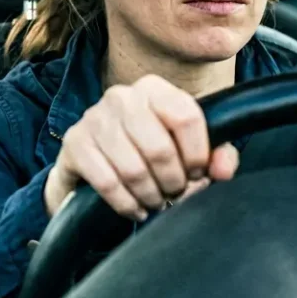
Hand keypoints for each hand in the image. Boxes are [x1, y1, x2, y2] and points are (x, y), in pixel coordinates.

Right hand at [43, 74, 238, 220]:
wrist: (94, 160)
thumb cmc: (149, 151)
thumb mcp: (187, 148)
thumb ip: (218, 155)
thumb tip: (222, 169)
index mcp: (154, 89)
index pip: (186, 117)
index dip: (198, 154)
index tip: (197, 173)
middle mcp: (121, 96)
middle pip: (159, 148)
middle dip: (173, 182)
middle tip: (174, 193)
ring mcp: (93, 119)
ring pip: (133, 170)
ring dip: (150, 196)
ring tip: (156, 201)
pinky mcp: (74, 144)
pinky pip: (107, 183)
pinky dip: (126, 204)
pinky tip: (135, 208)